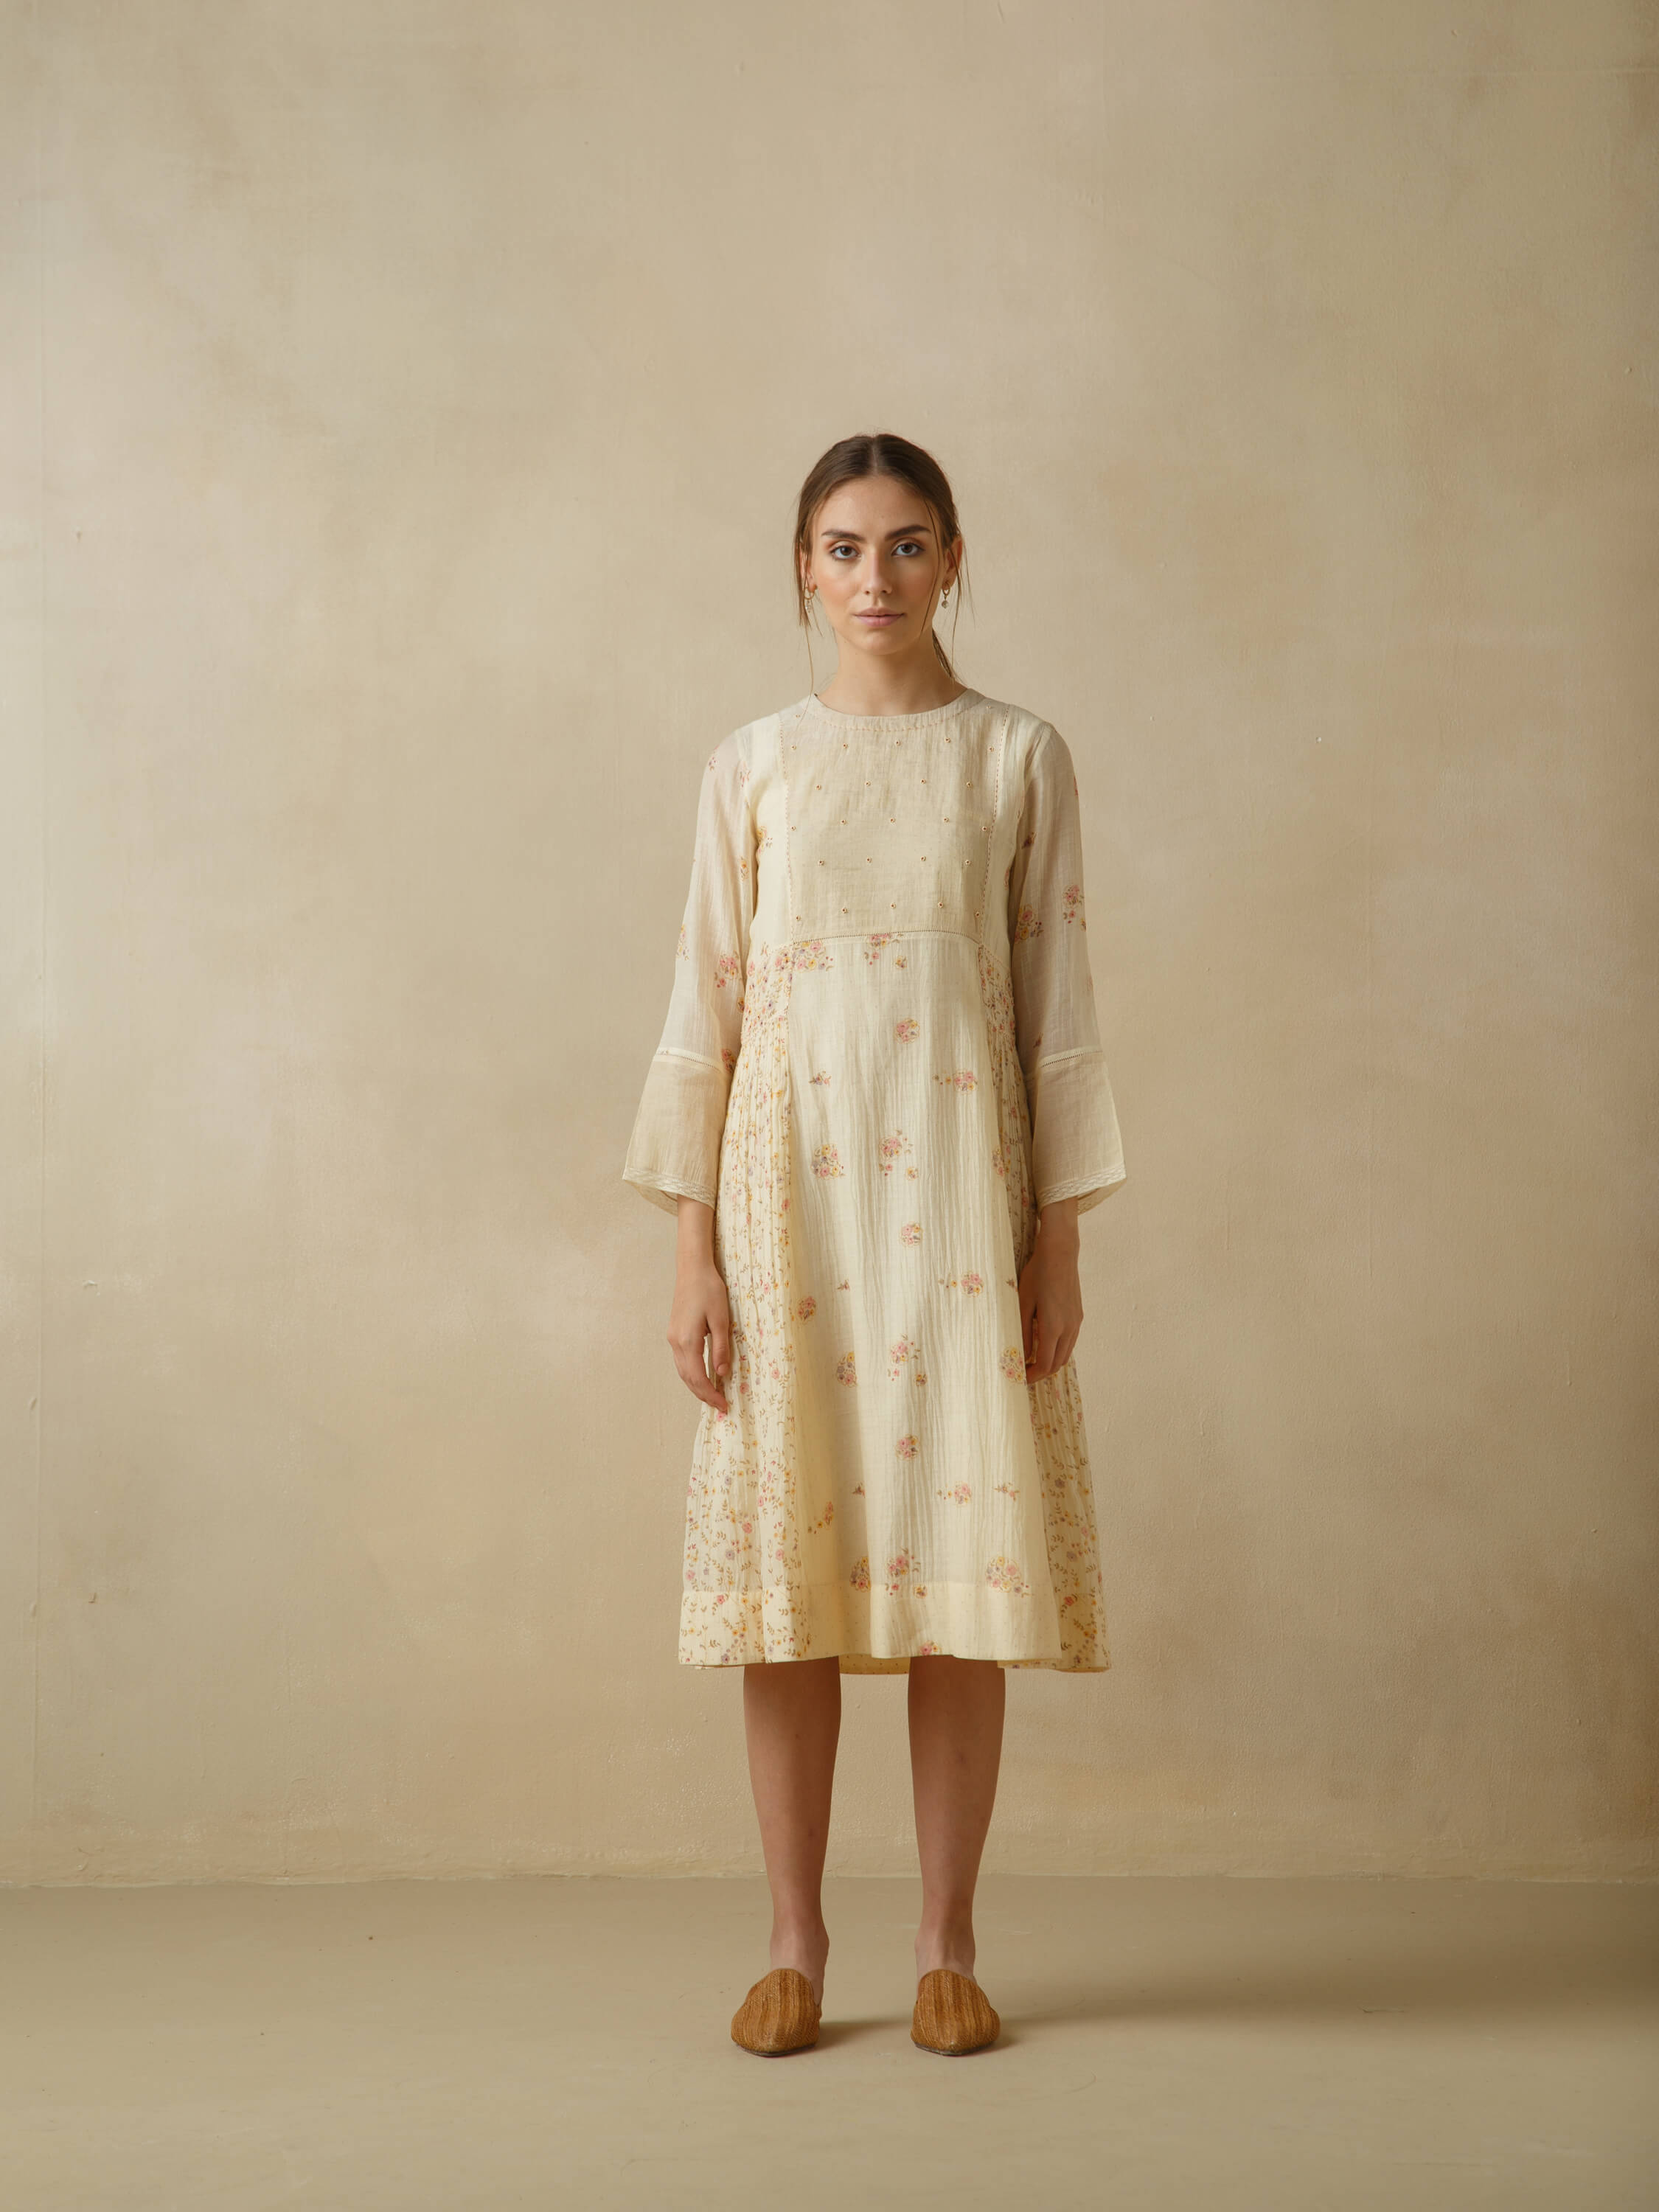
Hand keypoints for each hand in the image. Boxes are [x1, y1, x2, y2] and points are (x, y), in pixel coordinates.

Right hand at [669, 1197, 733, 1414]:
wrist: (692, 1269)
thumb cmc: (710, 1290)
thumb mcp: (722, 1319)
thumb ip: (721, 1348)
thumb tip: (722, 1374)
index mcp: (688, 1341)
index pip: (699, 1378)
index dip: (711, 1394)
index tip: (724, 1406)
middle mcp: (676, 1343)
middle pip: (688, 1379)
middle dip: (704, 1395)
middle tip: (721, 1406)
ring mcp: (673, 1338)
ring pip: (683, 1371)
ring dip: (696, 1386)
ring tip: (713, 1396)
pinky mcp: (674, 1332)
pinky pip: (682, 1361)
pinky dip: (692, 1374)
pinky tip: (703, 1376)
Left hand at [1018, 1199, 1081, 1380]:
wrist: (1060, 1252)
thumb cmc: (1037, 1274)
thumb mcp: (1024, 1304)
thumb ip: (1024, 1332)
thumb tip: (1022, 1355)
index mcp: (1054, 1327)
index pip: (1045, 1364)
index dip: (1032, 1376)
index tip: (1020, 1378)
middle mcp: (1069, 1328)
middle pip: (1058, 1363)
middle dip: (1042, 1372)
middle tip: (1024, 1372)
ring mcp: (1076, 1322)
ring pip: (1066, 1353)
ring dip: (1051, 1362)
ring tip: (1032, 1360)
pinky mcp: (1078, 1315)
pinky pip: (1070, 1341)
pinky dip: (1058, 1349)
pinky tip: (1045, 1343)